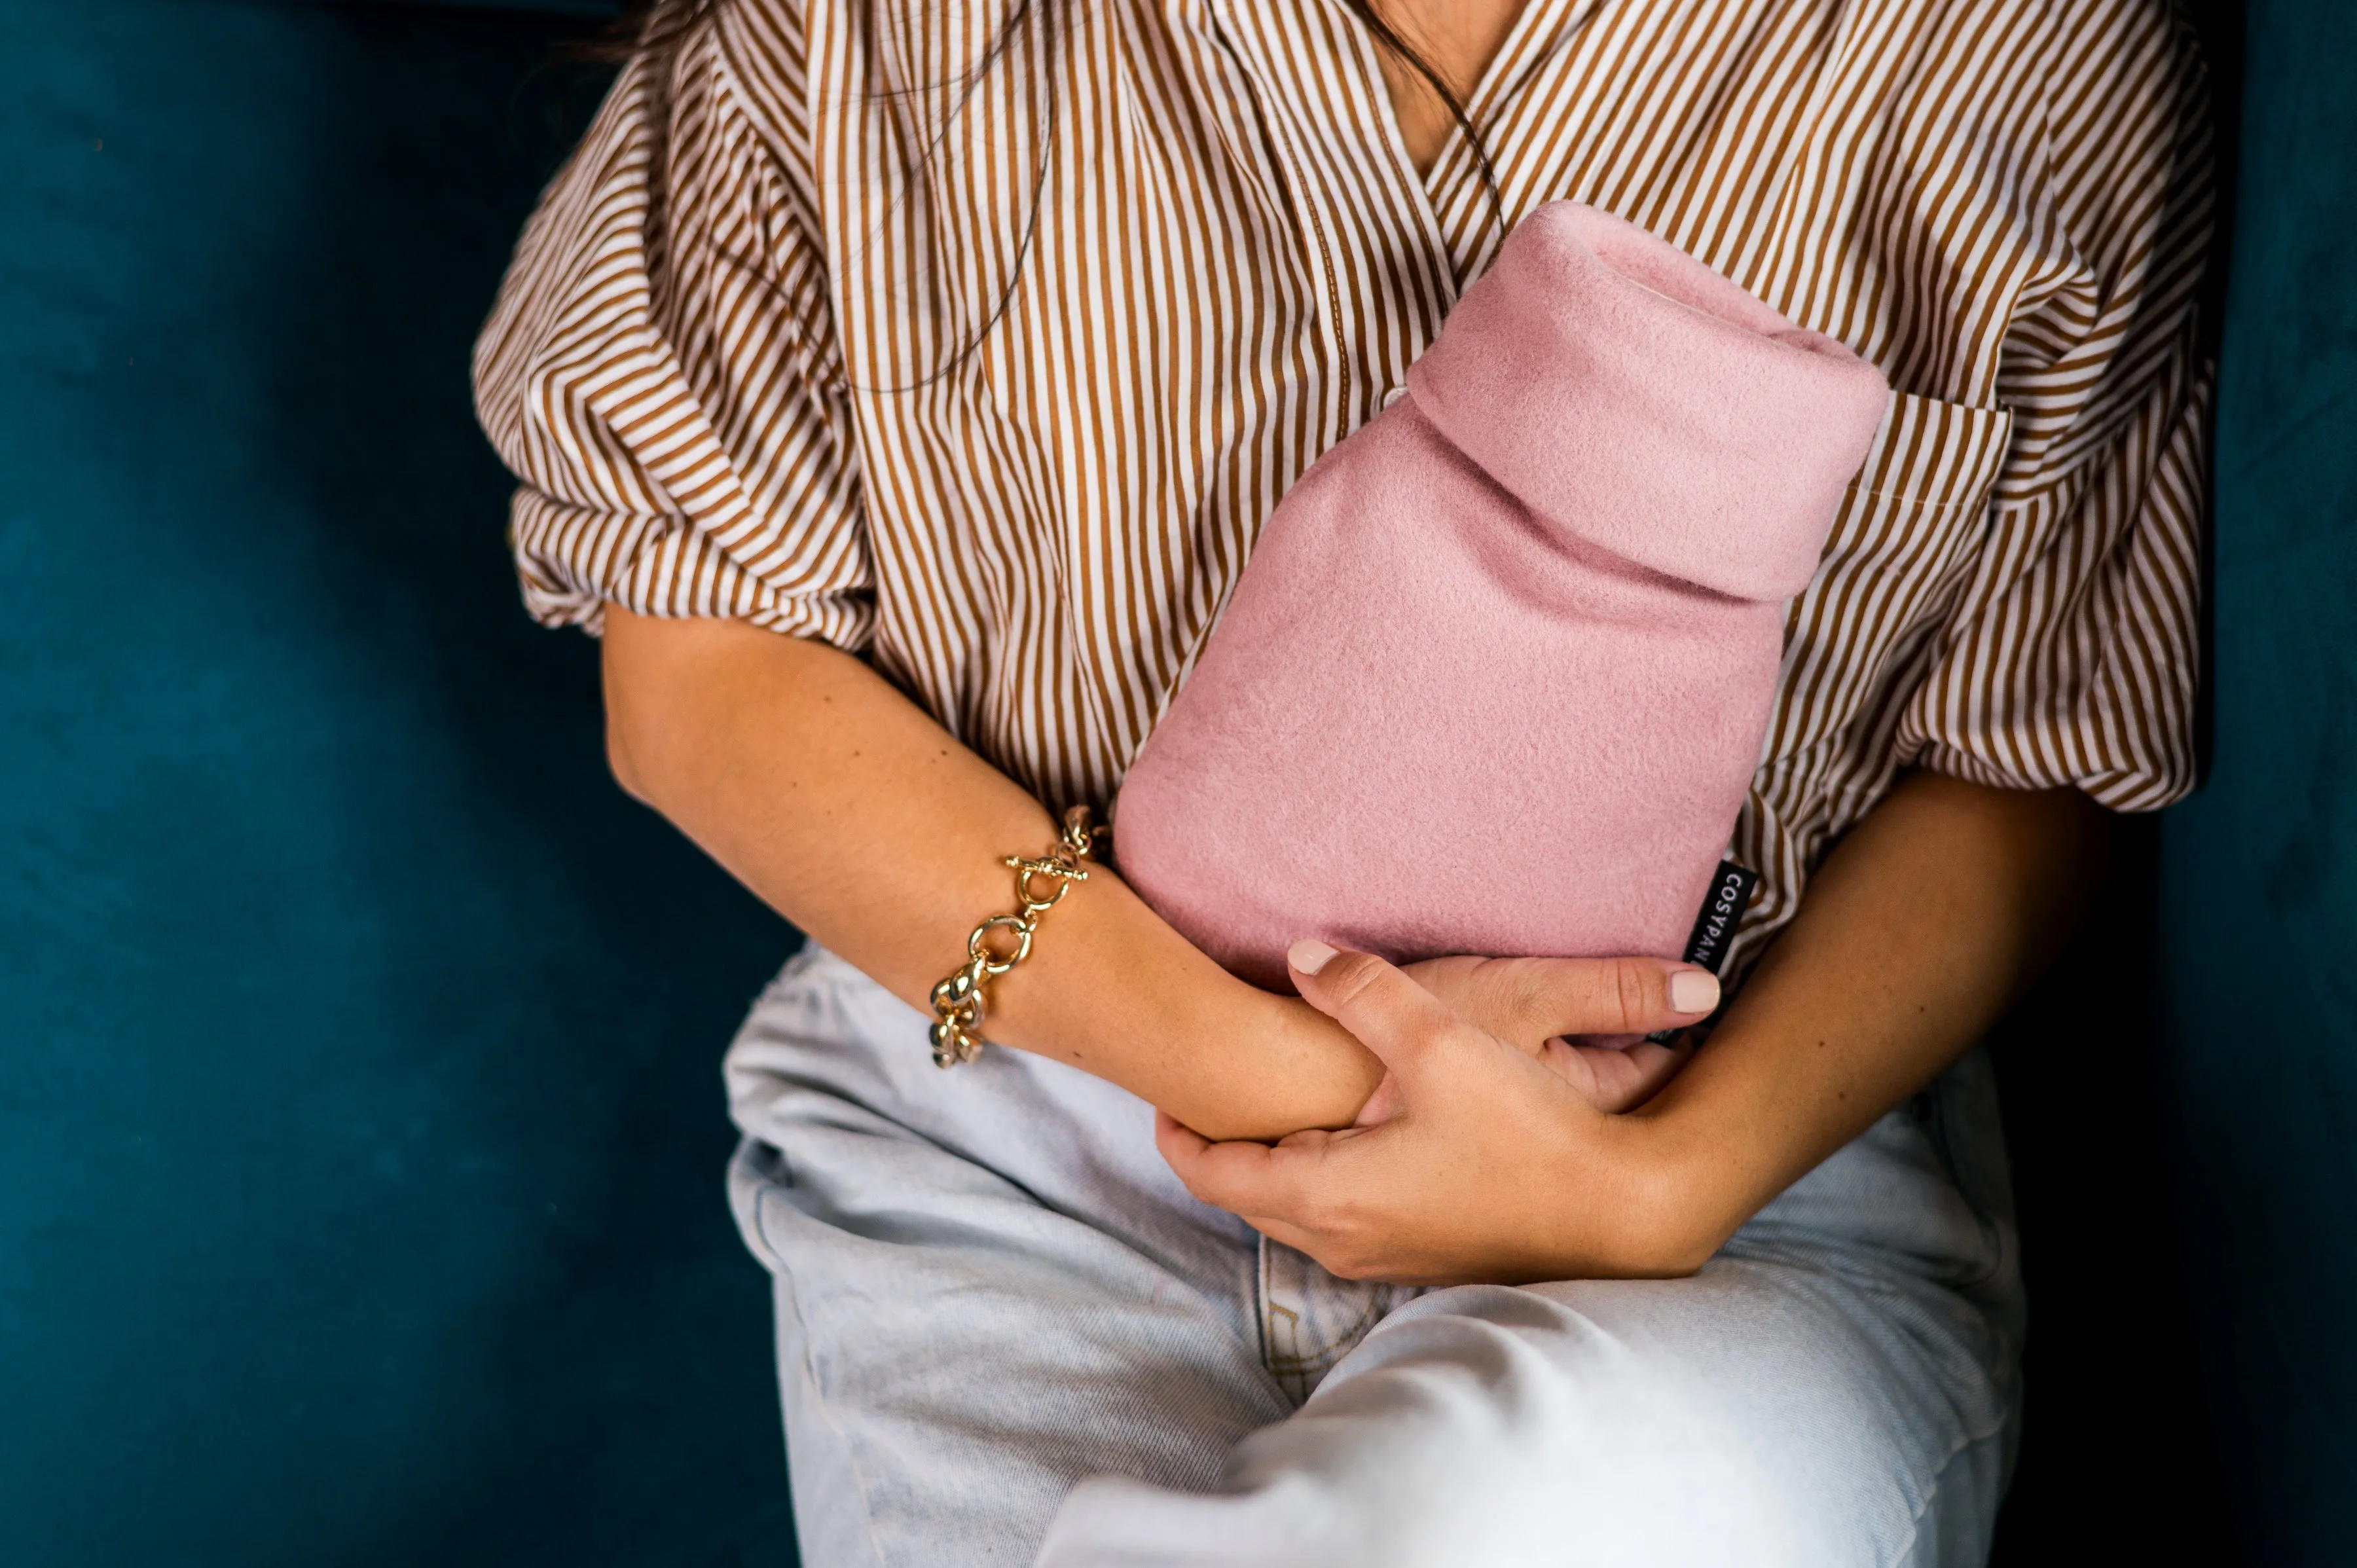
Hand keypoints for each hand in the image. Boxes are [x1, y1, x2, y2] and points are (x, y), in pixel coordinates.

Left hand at [1158, 942, 1715, 1284]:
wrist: (1621, 1207)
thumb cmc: (1529, 1129)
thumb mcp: (1440, 1042)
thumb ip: (1362, 992)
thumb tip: (1299, 955)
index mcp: (1327, 1192)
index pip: (1211, 1173)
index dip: (1176, 1130)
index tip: (1163, 1091)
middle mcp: (1344, 1239)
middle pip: (1244, 1199)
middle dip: (1215, 1149)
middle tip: (1200, 1098)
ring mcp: (1386, 1258)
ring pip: (1293, 1217)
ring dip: (1268, 1169)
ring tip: (1264, 1114)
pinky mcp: (1425, 1259)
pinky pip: (1340, 1225)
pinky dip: (1316, 1186)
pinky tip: (1344, 1145)